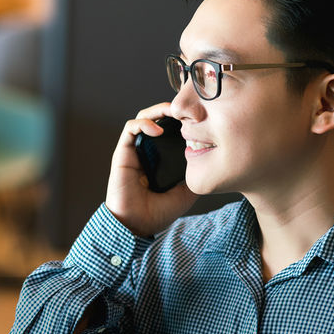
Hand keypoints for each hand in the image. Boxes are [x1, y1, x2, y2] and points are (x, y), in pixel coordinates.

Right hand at [106, 102, 198, 237]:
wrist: (137, 225)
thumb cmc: (157, 213)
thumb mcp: (186, 193)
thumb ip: (195, 176)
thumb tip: (210, 161)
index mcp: (162, 158)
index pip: (172, 130)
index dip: (184, 120)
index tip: (200, 117)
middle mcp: (148, 151)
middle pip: (159, 119)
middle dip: (173, 109)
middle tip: (189, 108)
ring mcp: (135, 150)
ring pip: (144, 117)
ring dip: (158, 110)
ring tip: (174, 111)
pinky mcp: (123, 152)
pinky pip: (131, 128)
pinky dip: (144, 123)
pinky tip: (158, 129)